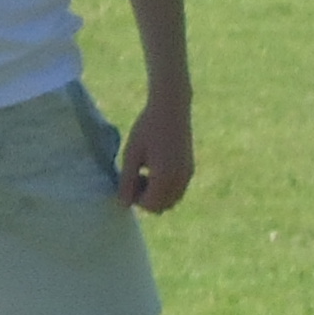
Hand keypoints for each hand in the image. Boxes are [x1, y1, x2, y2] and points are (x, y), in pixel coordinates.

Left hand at [114, 89, 192, 213]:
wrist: (171, 107)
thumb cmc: (147, 127)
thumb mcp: (131, 154)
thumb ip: (126, 181)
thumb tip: (124, 203)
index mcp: (164, 177)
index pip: (149, 205)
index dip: (135, 198)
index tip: (128, 179)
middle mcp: (180, 180)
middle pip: (161, 207)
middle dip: (147, 199)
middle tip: (136, 176)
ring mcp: (188, 175)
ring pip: (171, 200)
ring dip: (157, 194)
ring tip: (146, 171)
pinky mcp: (190, 169)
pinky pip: (177, 189)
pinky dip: (165, 187)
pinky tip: (156, 165)